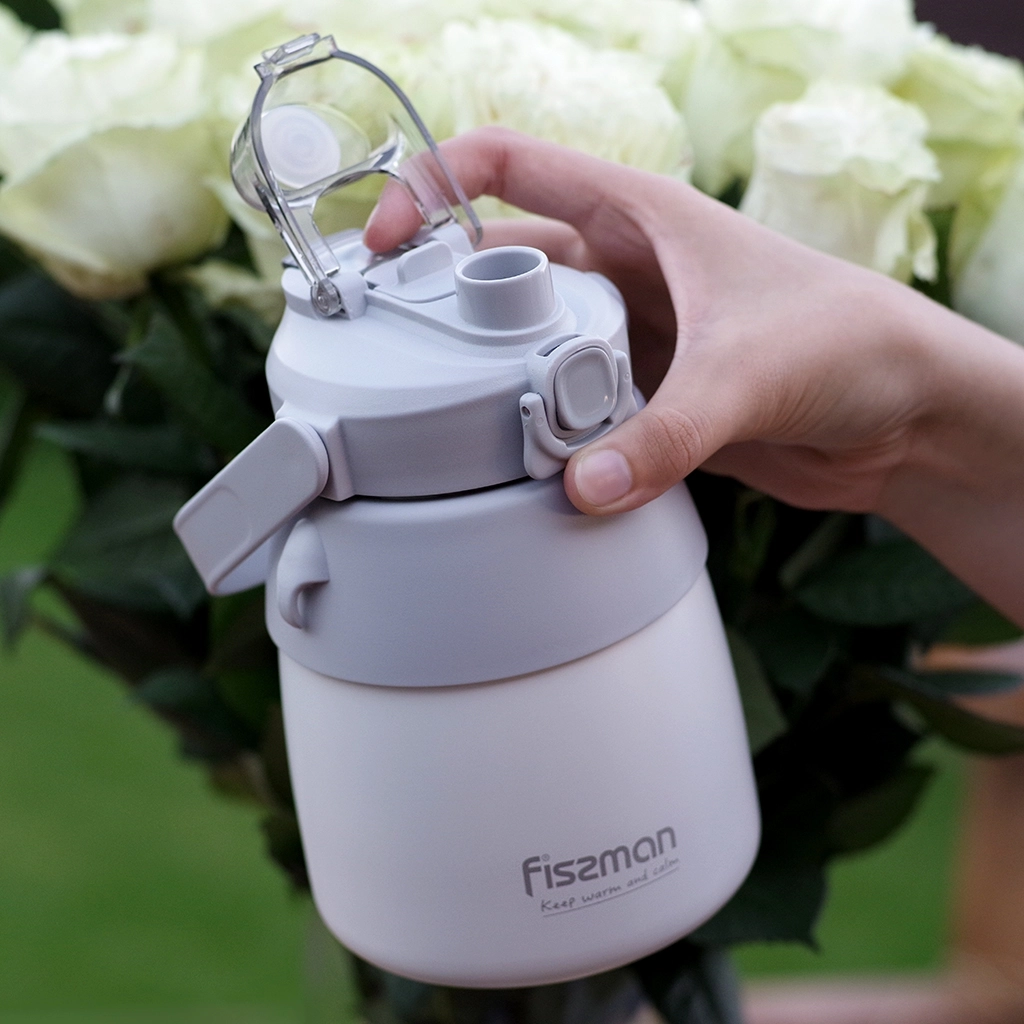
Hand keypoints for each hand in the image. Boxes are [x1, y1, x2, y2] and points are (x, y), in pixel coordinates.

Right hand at [365, 128, 1023, 622]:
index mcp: (641, 217)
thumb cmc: (854, 345)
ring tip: (445, 415)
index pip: (511, 166)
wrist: (905, 418)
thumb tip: (580, 488)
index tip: (388, 240)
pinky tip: (516, 458)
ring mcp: (631, 337)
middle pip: (503, 267)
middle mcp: (626, 271)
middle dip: (447, 299)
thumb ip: (663, 434)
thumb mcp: (748, 374)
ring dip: (493, 374)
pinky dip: (537, 428)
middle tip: (395, 350)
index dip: (434, 185)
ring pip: (528, 343)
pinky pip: (565, 405)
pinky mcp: (643, 397)